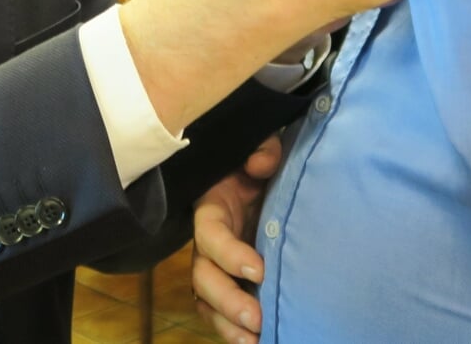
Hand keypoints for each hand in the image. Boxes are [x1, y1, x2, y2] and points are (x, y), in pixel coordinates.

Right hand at [192, 133, 281, 343]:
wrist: (267, 179)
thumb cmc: (262, 163)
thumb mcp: (263, 146)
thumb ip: (264, 148)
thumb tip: (261, 163)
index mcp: (213, 207)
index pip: (210, 234)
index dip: (229, 254)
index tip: (258, 270)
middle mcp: (209, 241)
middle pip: (203, 276)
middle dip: (227, 300)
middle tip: (256, 317)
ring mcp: (217, 265)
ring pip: (207, 300)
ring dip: (228, 324)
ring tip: (254, 340)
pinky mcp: (230, 281)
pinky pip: (220, 312)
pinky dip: (232, 330)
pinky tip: (255, 342)